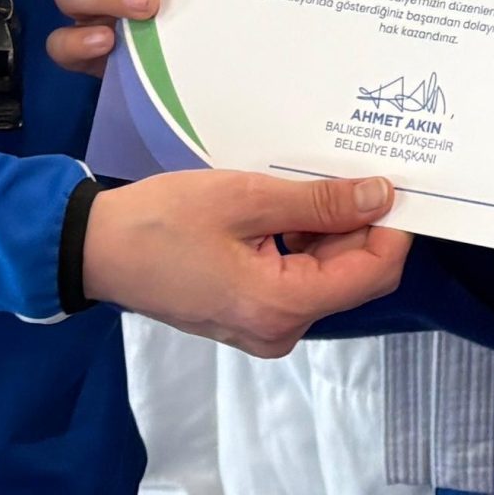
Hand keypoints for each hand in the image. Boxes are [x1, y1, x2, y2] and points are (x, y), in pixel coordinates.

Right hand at [83, 170, 408, 355]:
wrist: (97, 250)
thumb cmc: (162, 221)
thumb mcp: (245, 198)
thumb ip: (318, 201)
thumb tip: (380, 196)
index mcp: (282, 306)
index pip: (372, 272)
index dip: (394, 227)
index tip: (395, 180)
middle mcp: (281, 329)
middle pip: (351, 273)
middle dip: (359, 221)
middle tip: (353, 165)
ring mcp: (264, 326)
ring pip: (325, 272)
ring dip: (328, 226)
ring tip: (314, 177)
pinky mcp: (249, 314)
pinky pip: (296, 276)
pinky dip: (302, 239)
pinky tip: (288, 202)